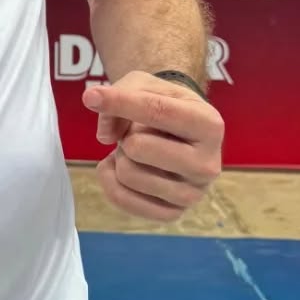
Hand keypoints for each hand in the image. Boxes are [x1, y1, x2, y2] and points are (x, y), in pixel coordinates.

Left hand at [81, 71, 223, 221]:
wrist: (182, 134)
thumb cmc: (164, 104)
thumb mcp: (146, 85)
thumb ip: (121, 95)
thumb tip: (105, 136)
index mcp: (209, 125)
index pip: (158, 111)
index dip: (120, 102)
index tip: (90, 96)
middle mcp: (207, 164)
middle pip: (138, 147)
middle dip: (125, 135)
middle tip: (137, 132)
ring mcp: (192, 194)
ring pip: (127, 173)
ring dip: (120, 156)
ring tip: (137, 150)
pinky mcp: (172, 214)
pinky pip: (121, 198)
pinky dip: (110, 178)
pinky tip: (123, 167)